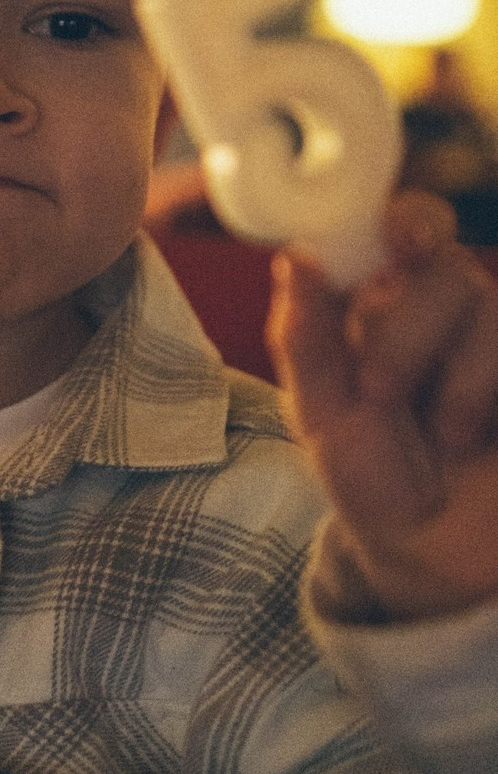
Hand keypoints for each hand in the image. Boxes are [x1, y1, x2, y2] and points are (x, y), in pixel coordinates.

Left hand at [268, 192, 497, 622]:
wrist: (435, 552)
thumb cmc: (371, 475)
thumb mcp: (320, 412)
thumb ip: (305, 336)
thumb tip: (295, 256)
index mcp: (379, 301)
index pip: (401, 228)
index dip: (406, 221)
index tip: (402, 240)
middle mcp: (442, 305)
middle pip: (440, 263)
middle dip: (402, 332)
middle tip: (380, 392)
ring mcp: (490, 335)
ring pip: (482, 299)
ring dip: (452, 378)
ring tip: (439, 432)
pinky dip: (484, 392)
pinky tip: (472, 434)